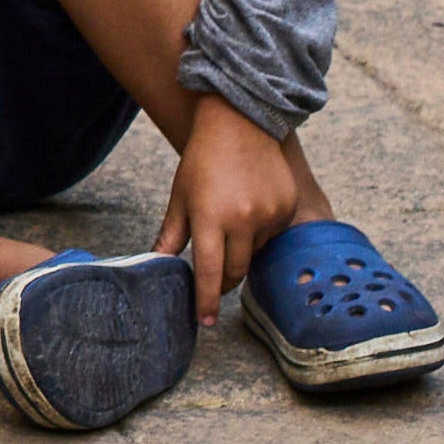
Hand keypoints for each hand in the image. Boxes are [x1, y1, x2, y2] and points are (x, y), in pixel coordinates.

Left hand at [168, 107, 324, 306]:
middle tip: (214, 282)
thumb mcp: (180, 197)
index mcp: (210, 216)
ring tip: (230, 226)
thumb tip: (157, 264)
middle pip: (235, 271)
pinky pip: (272, 236)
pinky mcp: (286, 208)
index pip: (210, 272)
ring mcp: (269, 214)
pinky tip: (249, 212)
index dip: (206, 300)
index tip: (204, 321)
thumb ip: (171, 235)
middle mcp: (243, 219)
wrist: (240, 122)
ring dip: (241, 252)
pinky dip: (260, 235)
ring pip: (254, 254)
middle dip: (223, 282)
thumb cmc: (202, 160)